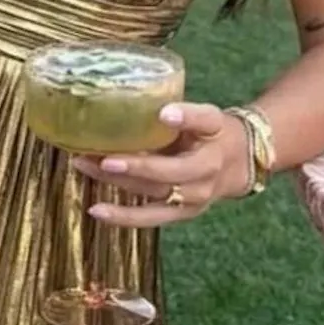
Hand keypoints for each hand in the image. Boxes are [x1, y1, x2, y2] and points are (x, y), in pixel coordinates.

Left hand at [71, 102, 252, 227]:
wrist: (238, 165)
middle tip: (104, 156)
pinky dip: (122, 216)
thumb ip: (184, 113)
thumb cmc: (213, 133)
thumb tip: (154, 106)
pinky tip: (96, 209)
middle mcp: (206, 174)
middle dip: (136, 166)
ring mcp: (193, 199)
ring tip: (85, 166)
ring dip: (118, 182)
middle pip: (169, 172)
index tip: (165, 113)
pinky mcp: (180, 214)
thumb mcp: (207, 116)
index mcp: (213, 140)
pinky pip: (150, 218)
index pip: (203, 123)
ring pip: (153, 193)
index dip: (185, 118)